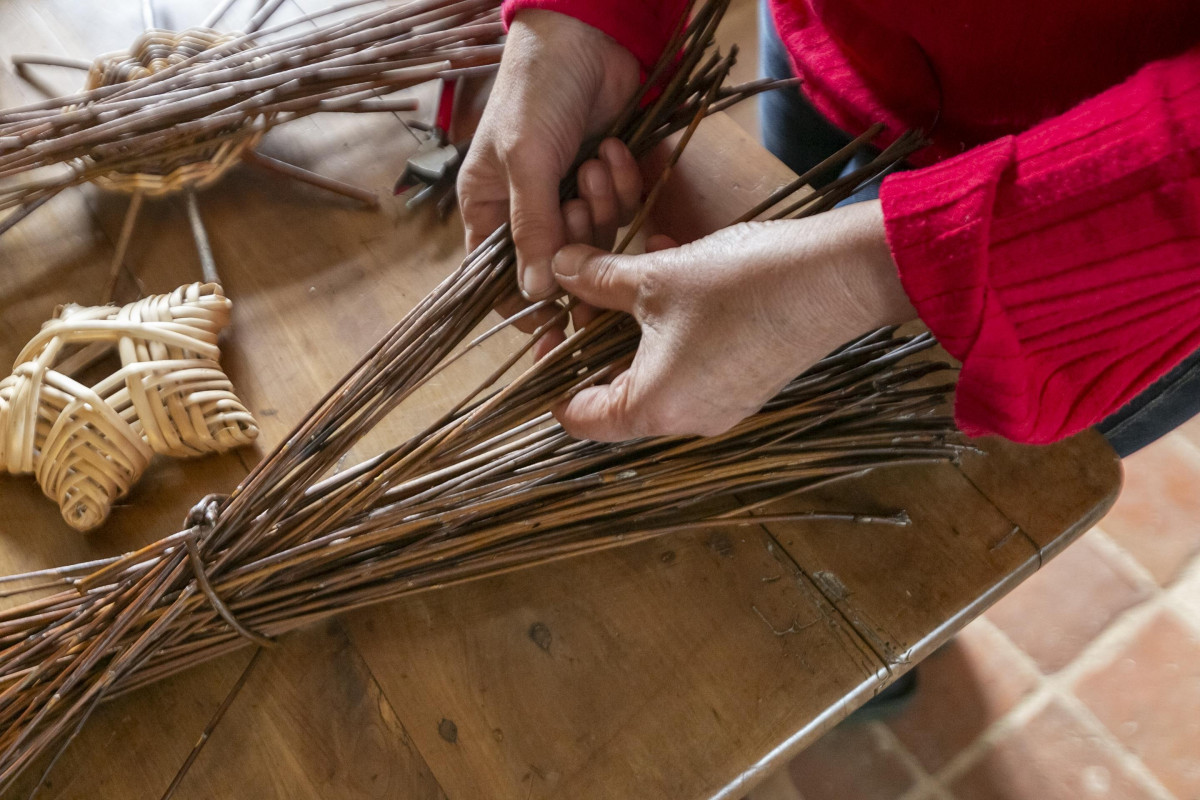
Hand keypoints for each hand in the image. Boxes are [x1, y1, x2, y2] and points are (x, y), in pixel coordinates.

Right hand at [457, 10, 641, 330]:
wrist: (588, 36)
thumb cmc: (537, 91)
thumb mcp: (526, 160)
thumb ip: (531, 229)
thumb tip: (534, 295)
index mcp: (486, 208)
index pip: (499, 279)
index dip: (526, 308)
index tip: (555, 327)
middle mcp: (527, 209)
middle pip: (556, 264)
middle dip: (575, 240)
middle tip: (577, 206)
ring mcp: (569, 196)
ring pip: (595, 240)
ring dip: (601, 207)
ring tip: (594, 164)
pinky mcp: (606, 181)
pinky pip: (622, 211)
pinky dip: (621, 185)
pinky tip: (615, 150)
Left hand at [550, 199, 917, 440]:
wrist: (836, 279)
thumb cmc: (742, 283)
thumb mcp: (655, 276)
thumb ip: (596, 277)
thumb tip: (558, 266)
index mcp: (653, 407)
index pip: (578, 417)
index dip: (553, 377)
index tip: (550, 334)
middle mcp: (685, 420)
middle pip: (614, 395)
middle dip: (593, 342)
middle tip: (584, 297)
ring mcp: (719, 406)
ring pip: (652, 376)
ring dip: (631, 330)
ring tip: (627, 279)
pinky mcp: (744, 385)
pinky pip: (688, 366)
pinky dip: (668, 331)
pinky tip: (672, 279)